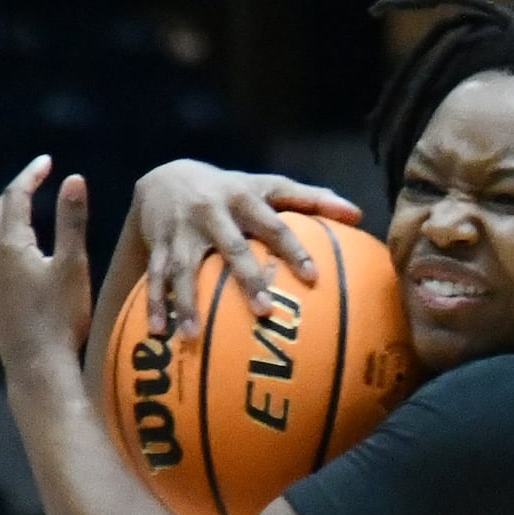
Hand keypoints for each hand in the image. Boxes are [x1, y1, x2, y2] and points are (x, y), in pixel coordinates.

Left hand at [0, 156, 96, 391]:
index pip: (16, 197)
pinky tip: (16, 252)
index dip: (31, 176)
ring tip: (24, 208)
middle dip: (16, 191)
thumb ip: (72, 220)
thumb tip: (73, 179)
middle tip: (36, 179)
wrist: (38, 369)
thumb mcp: (73, 265)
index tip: (47, 162)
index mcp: (11, 246)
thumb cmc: (61, 318)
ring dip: (6, 216)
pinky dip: (3, 241)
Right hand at [124, 160, 365, 338]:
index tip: (312, 277)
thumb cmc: (231, 189)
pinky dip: (155, 305)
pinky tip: (158, 333)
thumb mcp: (267, 185)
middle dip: (246, 279)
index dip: (294, 249)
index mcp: (245, 199)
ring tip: (192, 337)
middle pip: (232, 248)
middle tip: (263, 311)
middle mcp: (213, 213)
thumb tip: (357, 215)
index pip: (274, 225)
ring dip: (187, 302)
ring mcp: (183, 232)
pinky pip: (155, 278)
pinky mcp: (159, 246)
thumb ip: (310, 199)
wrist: (166, 177)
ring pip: (185, 269)